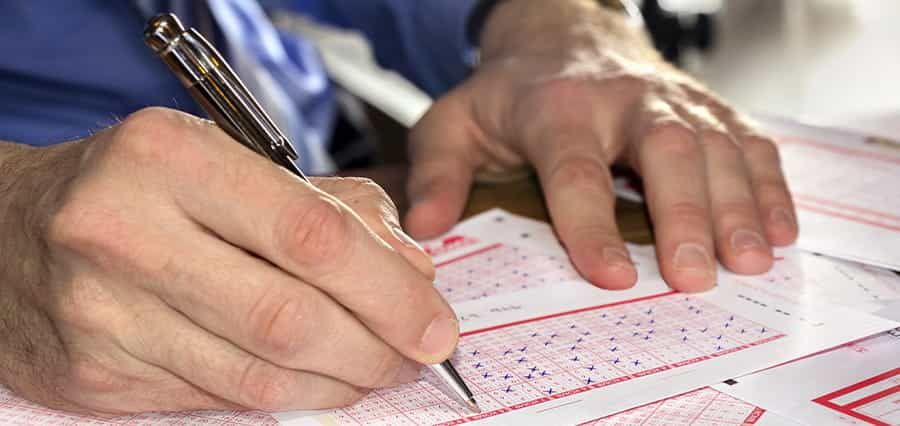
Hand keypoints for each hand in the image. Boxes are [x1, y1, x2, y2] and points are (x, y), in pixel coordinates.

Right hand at [0, 108, 455, 415]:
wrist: (5, 235)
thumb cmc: (135, 189)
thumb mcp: (226, 163)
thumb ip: (328, 207)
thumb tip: (410, 269)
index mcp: (170, 158)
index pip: (310, 235)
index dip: (389, 289)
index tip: (435, 321)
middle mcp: (127, 233)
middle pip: (291, 314)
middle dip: (377, 345)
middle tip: (418, 352)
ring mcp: (105, 314)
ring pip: (260, 370)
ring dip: (340, 378)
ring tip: (377, 366)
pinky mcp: (98, 377)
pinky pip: (220, 397)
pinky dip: (287, 392)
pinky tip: (316, 378)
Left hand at [405, 0, 797, 291]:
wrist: (562, 35)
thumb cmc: (510, 94)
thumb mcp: (455, 124)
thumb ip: (437, 174)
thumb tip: (426, 230)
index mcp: (555, 107)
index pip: (575, 168)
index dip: (592, 225)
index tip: (613, 277)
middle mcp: (622, 98)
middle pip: (665, 150)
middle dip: (684, 215)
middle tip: (693, 277)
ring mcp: (671, 99)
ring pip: (716, 145)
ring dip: (737, 206)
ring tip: (748, 262)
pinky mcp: (705, 106)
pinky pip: (747, 140)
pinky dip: (769, 185)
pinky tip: (780, 230)